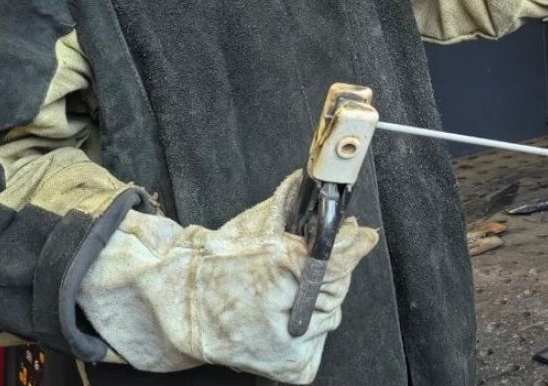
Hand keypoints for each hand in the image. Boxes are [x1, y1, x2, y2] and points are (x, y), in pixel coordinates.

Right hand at [79, 170, 378, 383]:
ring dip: (318, 300)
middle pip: (337, 286)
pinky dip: (310, 328)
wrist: (182, 310)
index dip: (351, 246)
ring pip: (331, 313)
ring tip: (287, 294)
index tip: (364, 235)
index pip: (333, 260)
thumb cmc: (215, 266)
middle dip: (330, 272)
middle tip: (311, 263)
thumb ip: (285, 204)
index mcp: (275, 271)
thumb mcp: (251, 227)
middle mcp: (286, 314)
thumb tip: (309, 180)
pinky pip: (321, 341)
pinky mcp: (294, 368)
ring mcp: (292, 347)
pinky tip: (287, 317)